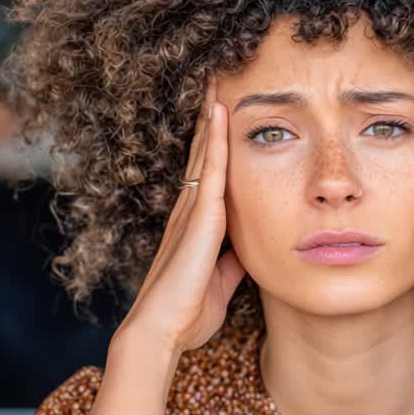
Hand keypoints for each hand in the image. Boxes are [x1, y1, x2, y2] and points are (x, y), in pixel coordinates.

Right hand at [117, 81, 247, 356]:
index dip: (212, 147)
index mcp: (194, 227)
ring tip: (216, 82)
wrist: (162, 332)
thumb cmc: (187, 314)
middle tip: (215, 83)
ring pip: (202, 154)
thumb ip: (233, 262)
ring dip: (209, 118)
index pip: (206, 177)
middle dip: (208, 122)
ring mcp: (190, 212)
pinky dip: (213, 139)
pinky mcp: (198, 218)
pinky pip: (209, 169)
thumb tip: (250, 248)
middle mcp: (188, 212)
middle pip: (199, 155)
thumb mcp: (221, 282)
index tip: (221, 117)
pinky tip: (219, 112)